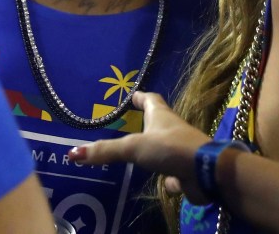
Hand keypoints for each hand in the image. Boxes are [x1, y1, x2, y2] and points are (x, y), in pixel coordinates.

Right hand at [68, 91, 211, 200]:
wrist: (205, 172)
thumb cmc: (170, 148)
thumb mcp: (134, 147)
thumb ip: (106, 151)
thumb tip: (73, 153)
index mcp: (161, 115)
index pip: (150, 99)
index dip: (140, 97)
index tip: (132, 95)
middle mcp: (172, 129)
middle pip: (157, 124)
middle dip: (144, 126)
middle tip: (126, 129)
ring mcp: (180, 150)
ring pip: (163, 151)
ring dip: (154, 154)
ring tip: (138, 158)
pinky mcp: (185, 170)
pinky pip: (172, 174)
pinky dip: (169, 179)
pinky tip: (166, 183)